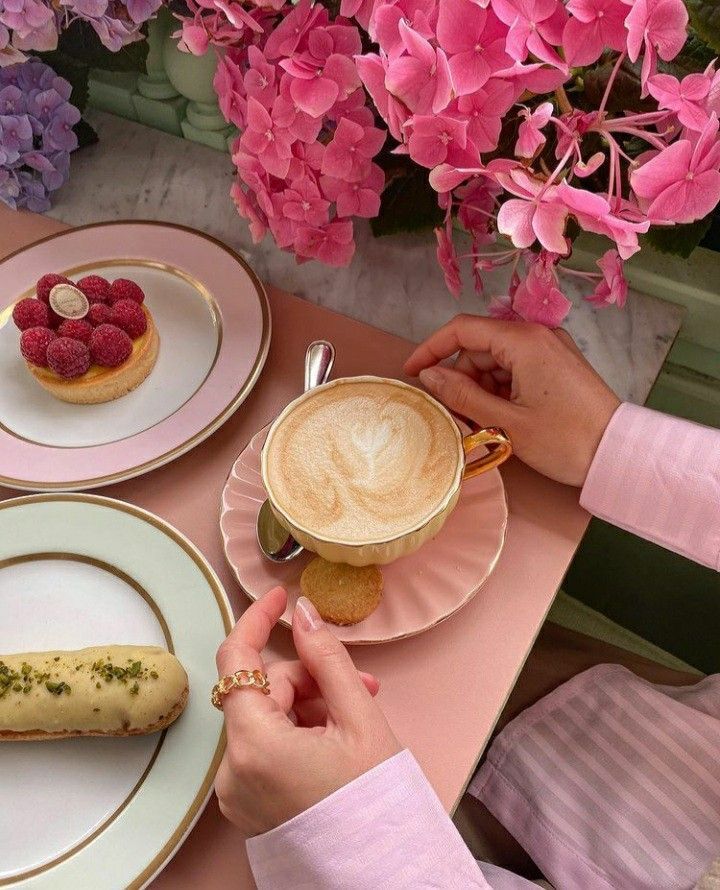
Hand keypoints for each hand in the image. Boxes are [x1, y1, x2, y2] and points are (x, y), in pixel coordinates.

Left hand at [214, 587, 401, 836]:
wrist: (380, 875)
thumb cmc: (373, 801)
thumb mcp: (358, 718)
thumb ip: (327, 657)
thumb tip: (304, 613)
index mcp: (255, 744)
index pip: (236, 658)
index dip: (257, 619)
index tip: (280, 598)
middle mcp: (232, 768)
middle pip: (263, 690)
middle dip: (310, 678)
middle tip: (360, 686)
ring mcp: (236, 789)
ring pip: (266, 717)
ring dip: (309, 705)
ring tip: (356, 718)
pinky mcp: (246, 802)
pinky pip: (265, 745)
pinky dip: (297, 732)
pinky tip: (334, 740)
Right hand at [404, 315, 620, 486]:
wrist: (619, 455)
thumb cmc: (566, 441)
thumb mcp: (506, 423)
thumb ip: (462, 396)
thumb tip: (429, 376)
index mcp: (524, 341)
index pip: (462, 329)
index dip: (431, 349)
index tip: (411, 373)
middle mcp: (537, 336)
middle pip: (479, 346)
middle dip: (460, 377)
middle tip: (453, 414)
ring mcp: (549, 349)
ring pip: (495, 360)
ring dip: (480, 388)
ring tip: (480, 424)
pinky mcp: (557, 365)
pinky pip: (515, 369)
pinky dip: (499, 390)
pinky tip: (498, 418)